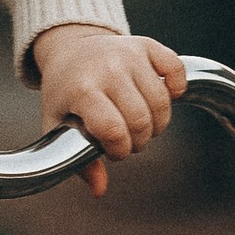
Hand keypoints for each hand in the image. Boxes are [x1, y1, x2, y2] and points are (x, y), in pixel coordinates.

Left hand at [33, 25, 185, 196]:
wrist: (69, 48)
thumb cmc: (64, 91)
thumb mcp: (58, 124)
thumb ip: (76, 160)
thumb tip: (99, 189)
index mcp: (81, 90)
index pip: (113, 130)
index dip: (119, 150)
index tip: (114, 150)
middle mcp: (107, 68)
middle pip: (141, 120)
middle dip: (138, 141)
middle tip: (128, 139)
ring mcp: (129, 54)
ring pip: (162, 102)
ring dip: (157, 122)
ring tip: (142, 122)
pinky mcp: (147, 45)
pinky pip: (176, 70)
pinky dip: (176, 88)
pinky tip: (164, 96)